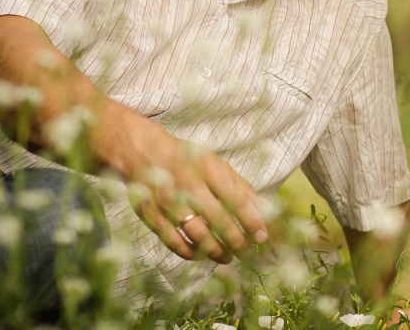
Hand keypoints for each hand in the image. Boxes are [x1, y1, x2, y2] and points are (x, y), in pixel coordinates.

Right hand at [127, 129, 267, 262]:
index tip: (261, 237)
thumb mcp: (216, 165)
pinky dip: (189, 252)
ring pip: (197, 235)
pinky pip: (173, 241)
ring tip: (227, 257)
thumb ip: (241, 187)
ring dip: (216, 251)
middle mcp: (189, 186)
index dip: (251, 221)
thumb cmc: (187, 160)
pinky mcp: (150, 215)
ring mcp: (168, 202)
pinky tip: (200, 255)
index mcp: (209, 170)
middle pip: (218, 221)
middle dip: (236, 241)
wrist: (142, 153)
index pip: (236, 200)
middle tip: (247, 253)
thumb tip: (266, 208)